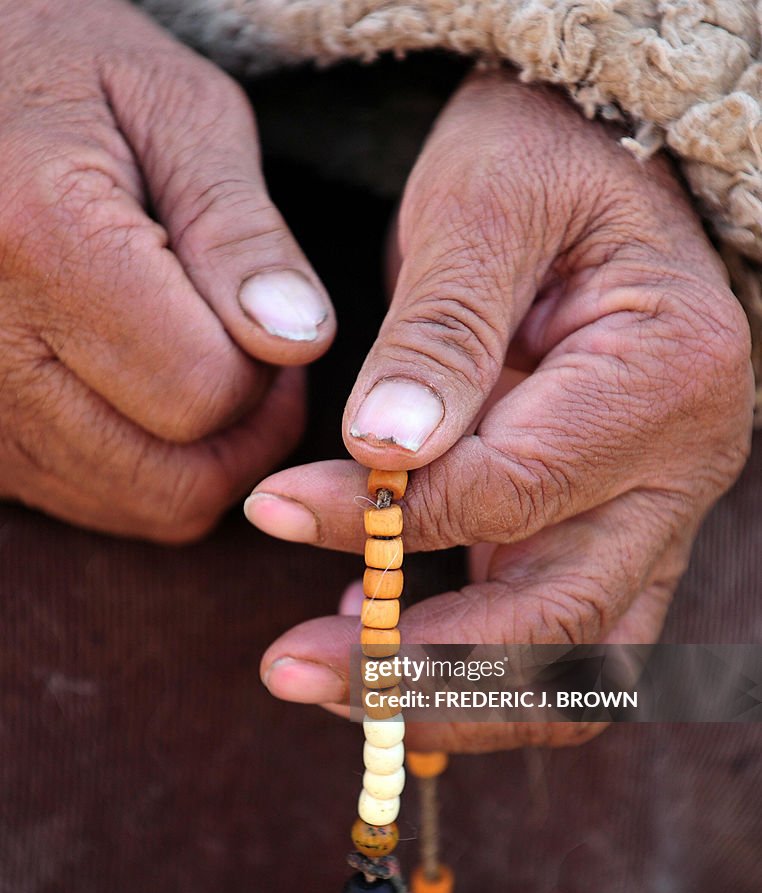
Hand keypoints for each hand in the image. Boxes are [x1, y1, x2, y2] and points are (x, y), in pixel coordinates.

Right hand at [0, 0, 334, 540]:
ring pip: (138, 504)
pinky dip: (146, 471)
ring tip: (201, 366)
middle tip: (255, 359)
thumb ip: (242, 230)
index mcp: (44, 239)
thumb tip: (299, 340)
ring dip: (203, 459)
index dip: (267, 372)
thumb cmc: (69, 75)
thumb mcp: (176, 110)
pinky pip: (90, 501)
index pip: (205, 390)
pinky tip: (146, 394)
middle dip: (247, 433)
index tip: (268, 319)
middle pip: (176, 477)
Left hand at [246, 69, 752, 750]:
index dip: (385, 519)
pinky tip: (378, 637)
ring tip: (330, 683)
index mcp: (665, 375)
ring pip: (575, 664)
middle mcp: (681, 465)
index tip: (274, 507)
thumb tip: (381, 452)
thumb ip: (440, 334)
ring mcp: (654, 509)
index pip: (512, 490)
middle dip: (423, 668)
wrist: (603, 165)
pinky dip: (472, 664)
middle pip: (563, 623)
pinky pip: (557, 637)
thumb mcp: (483, 206)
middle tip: (294, 671)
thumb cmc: (544, 160)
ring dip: (452, 695)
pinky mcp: (610, 529)